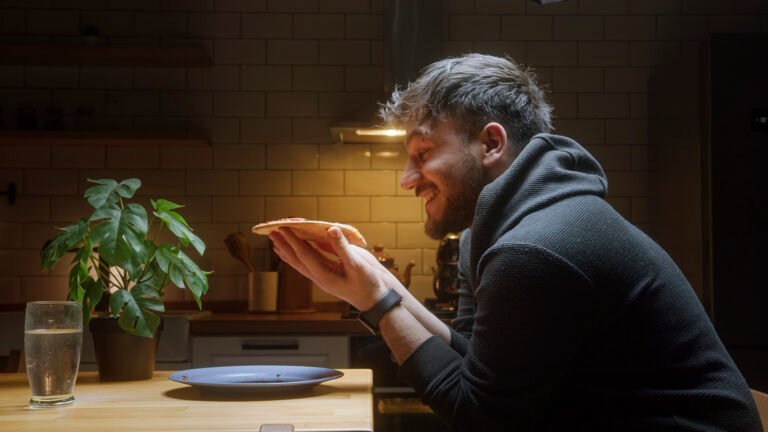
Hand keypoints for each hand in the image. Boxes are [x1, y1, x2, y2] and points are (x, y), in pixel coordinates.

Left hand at [269, 226, 393, 310]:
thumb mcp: (358, 264)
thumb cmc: (370, 285)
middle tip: (271, 233)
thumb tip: (331, 229)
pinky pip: (313, 262)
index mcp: (325, 276)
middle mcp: (321, 277)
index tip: (282, 229)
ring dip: (290, 251)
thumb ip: (342, 246)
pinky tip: (302, 247)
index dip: (292, 241)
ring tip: (278, 242)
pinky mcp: (332, 274)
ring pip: (302, 262)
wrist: (379, 301)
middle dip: (284, 246)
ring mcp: (326, 276)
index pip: (304, 255)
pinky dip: (305, 253)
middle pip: (297, 260)